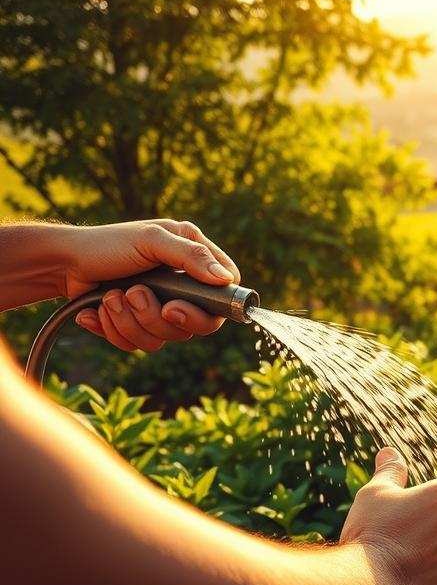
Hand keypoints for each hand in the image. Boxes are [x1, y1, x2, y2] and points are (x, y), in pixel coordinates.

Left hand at [67, 219, 240, 351]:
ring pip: (164, 338)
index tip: (176, 306)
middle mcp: (183, 288)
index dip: (209, 310)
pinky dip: (114, 330)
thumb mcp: (151, 239)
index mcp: (194, 261)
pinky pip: (138, 345)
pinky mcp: (138, 326)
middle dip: (158, 317)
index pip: (225, 295)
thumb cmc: (107, 243)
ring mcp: (161, 309)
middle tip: (136, 295)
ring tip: (111, 296)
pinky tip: (99, 310)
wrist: (63, 263)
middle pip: (197, 326)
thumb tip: (226, 279)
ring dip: (130, 321)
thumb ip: (191, 256)